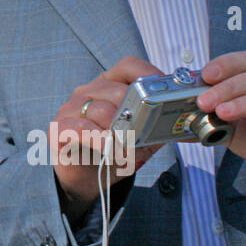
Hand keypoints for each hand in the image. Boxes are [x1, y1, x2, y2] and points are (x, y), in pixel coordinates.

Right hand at [51, 55, 164, 218]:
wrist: (85, 179)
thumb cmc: (113, 153)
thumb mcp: (142, 138)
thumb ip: (158, 127)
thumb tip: (187, 125)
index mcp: (109, 86)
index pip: (128, 66)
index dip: (149, 74)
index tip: (165, 94)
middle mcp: (87, 92)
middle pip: (118, 90)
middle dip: (136, 114)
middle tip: (143, 134)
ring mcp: (70, 109)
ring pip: (101, 110)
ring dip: (119, 133)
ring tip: (125, 148)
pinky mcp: (58, 129)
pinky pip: (83, 128)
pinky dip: (101, 141)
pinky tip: (109, 150)